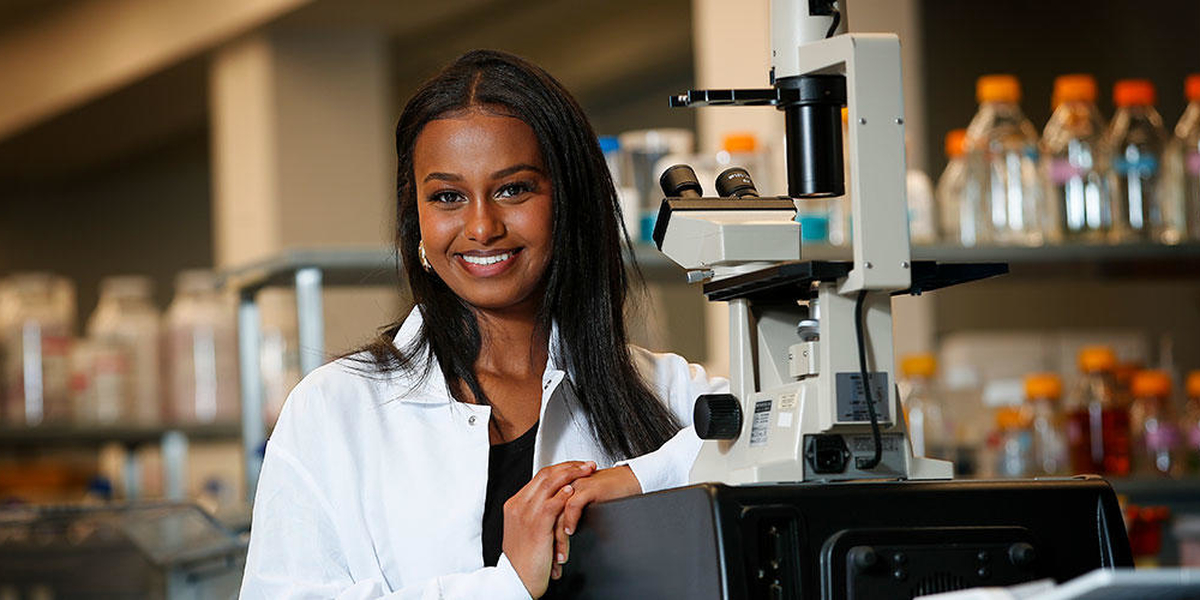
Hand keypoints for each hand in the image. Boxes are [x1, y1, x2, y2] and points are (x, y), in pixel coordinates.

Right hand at [502, 460, 596, 597]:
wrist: (516, 581)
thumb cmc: (525, 560)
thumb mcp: (527, 531)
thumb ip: (537, 514)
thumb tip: (557, 501)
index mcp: (515, 505)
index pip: (539, 477)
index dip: (561, 469)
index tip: (576, 467)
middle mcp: (519, 506)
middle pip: (545, 475)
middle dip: (569, 466)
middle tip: (587, 465)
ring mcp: (525, 515)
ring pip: (549, 484)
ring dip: (572, 474)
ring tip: (587, 472)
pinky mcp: (536, 527)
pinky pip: (551, 504)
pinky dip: (564, 495)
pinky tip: (574, 491)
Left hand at [551, 465, 641, 578]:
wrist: (629, 480)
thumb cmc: (608, 493)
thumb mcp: (583, 506)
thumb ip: (568, 516)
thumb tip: (558, 541)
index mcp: (557, 490)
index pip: (541, 515)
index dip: (540, 538)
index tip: (543, 560)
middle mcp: (563, 487)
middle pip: (546, 516)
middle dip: (547, 543)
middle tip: (550, 563)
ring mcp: (574, 486)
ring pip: (556, 513)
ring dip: (557, 537)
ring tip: (560, 555)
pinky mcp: (587, 488)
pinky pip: (573, 505)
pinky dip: (569, 520)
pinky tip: (570, 532)